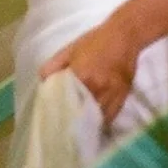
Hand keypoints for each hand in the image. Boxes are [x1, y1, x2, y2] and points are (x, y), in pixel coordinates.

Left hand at [38, 12, 141, 126]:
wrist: (125, 36)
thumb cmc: (95, 41)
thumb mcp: (69, 49)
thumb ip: (52, 66)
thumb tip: (43, 82)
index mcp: (81, 75)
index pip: (66, 101)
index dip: (59, 112)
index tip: (53, 120)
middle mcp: (97, 88)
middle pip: (82, 113)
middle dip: (73, 122)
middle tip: (64, 129)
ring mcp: (112, 94)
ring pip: (97, 118)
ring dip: (88, 124)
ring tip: (78, 131)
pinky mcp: (123, 97)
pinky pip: (111, 116)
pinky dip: (102, 122)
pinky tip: (94, 125)